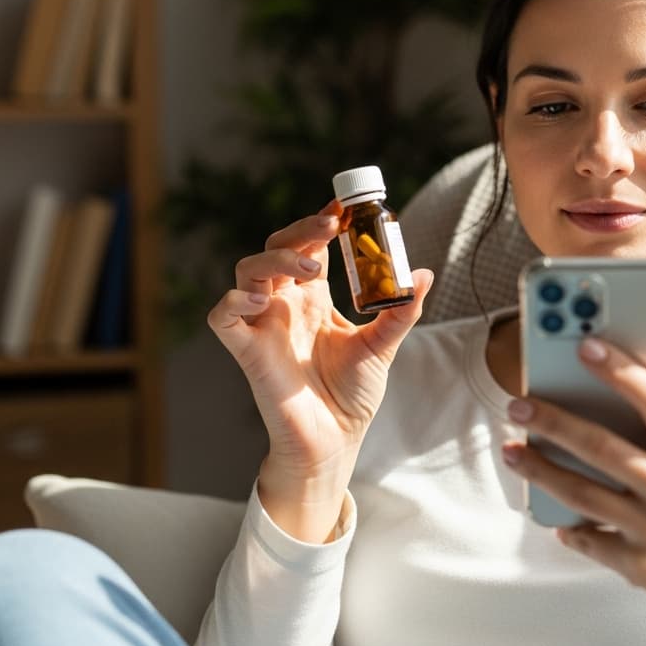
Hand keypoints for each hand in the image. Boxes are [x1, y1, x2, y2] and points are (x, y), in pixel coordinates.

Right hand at [207, 202, 432, 541]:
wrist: (335, 441)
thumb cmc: (352, 394)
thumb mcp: (383, 345)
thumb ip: (400, 311)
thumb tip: (423, 275)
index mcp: (314, 298)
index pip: (311, 245)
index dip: (321, 220)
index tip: (344, 204)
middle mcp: (285, 304)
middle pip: (277, 247)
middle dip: (301, 229)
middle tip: (332, 225)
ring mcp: (263, 324)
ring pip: (249, 269)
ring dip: (278, 259)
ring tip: (313, 268)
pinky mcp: (247, 350)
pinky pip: (222, 316)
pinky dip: (233, 301)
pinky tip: (260, 301)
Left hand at [502, 342, 645, 645]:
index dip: (620, 371)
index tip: (585, 348)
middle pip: (603, 448)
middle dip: (555, 423)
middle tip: (519, 404)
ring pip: (584, 494)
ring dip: (540, 470)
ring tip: (510, 449)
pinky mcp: (639, 564)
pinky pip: (590, 540)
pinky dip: (567, 527)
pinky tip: (545, 510)